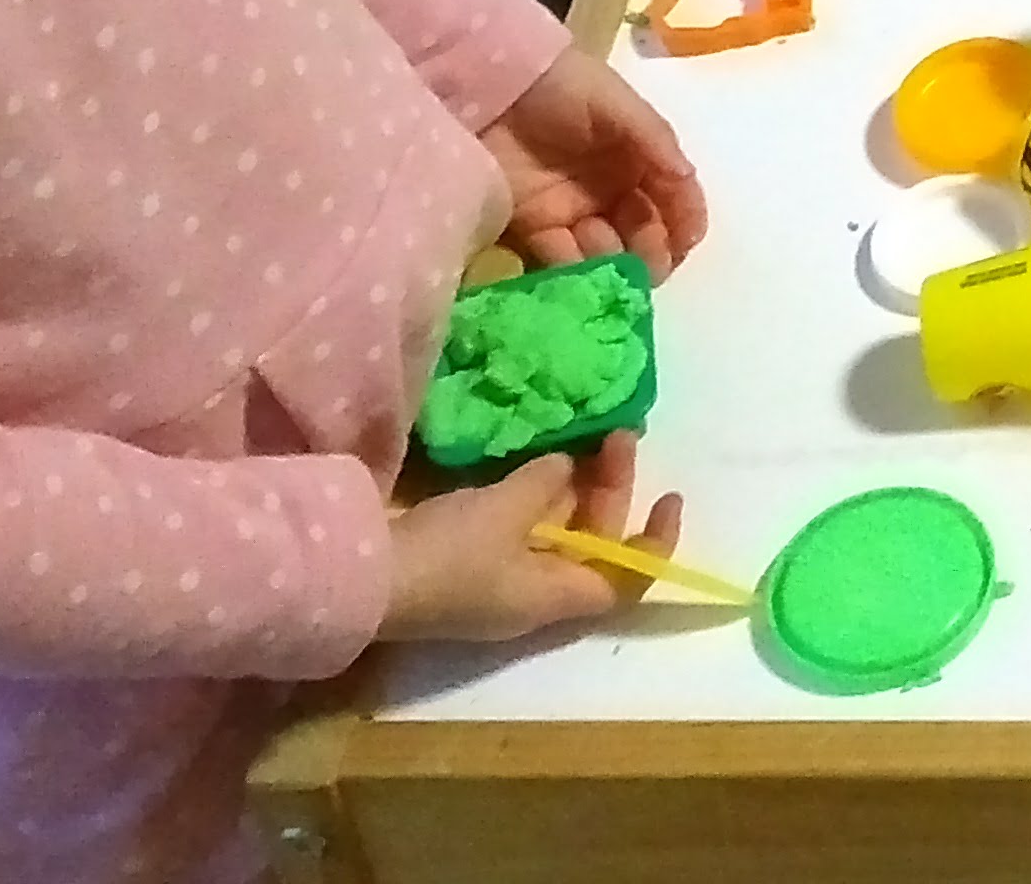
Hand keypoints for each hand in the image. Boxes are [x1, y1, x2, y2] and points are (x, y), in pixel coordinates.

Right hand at [380, 435, 680, 642]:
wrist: (359, 577)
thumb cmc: (448, 555)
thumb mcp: (506, 512)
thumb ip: (546, 484)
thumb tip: (567, 467)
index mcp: (552, 597)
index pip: (625, 580)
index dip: (654, 542)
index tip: (671, 494)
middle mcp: (530, 593)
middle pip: (589, 544)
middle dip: (608, 490)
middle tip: (615, 433)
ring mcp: (494, 577)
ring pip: (551, 530)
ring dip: (570, 485)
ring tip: (582, 433)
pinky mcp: (461, 558)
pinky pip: (513, 524)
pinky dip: (530, 491)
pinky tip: (532, 454)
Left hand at [481, 46, 708, 278]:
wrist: (489, 88)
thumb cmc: (561, 87)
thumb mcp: (615, 102)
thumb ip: (654, 140)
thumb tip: (686, 180)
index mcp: (637, 156)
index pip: (670, 194)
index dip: (683, 218)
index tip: (685, 243)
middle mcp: (611, 188)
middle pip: (643, 229)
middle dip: (652, 251)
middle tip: (649, 270)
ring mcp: (573, 210)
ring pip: (606, 249)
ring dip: (615, 266)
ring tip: (611, 273)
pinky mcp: (534, 227)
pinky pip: (561, 258)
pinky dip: (574, 273)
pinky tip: (581, 279)